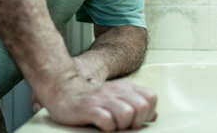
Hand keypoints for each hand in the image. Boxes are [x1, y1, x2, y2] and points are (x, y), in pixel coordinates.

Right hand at [38, 74, 156, 131]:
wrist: (63, 90)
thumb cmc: (91, 98)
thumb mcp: (117, 96)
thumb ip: (135, 103)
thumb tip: (153, 116)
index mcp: (126, 88)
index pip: (151, 98)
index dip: (148, 113)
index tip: (137, 120)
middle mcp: (117, 92)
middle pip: (141, 107)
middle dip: (136, 121)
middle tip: (125, 126)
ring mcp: (103, 100)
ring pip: (127, 114)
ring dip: (122, 125)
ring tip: (113, 126)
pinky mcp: (89, 109)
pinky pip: (106, 121)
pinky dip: (106, 127)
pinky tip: (101, 126)